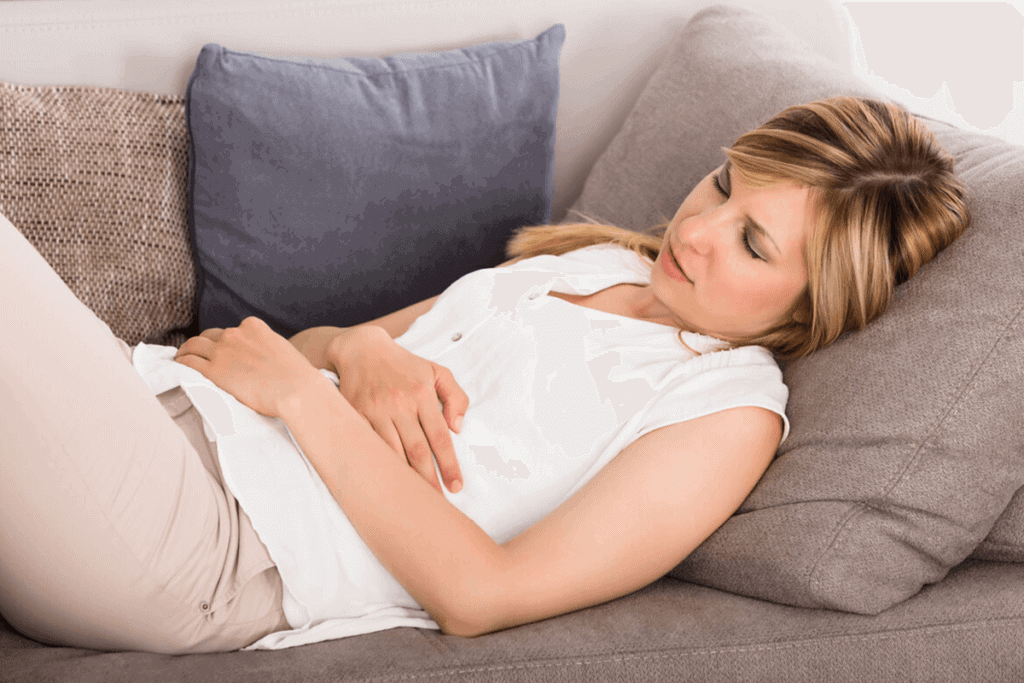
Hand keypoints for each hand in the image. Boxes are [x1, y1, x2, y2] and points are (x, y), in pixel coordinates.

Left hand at [173, 316, 327, 419]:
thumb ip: (266, 347)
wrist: (296, 391)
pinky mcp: (213, 371)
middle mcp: (235, 334)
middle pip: (211, 336)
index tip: (223, 351)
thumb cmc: (297, 377)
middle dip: (205, 345)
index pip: (232, 330)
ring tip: (182, 359)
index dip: (225, 341)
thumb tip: (261, 358)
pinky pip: (188, 362)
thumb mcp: (282, 349)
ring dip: (186, 351)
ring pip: (194, 345)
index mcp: (253, 326)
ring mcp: (222, 351)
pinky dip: (181, 362)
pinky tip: (177, 367)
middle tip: (199, 355)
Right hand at [328, 326, 468, 493]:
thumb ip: (456, 397)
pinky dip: (378, 465)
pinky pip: (370, 446)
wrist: (361, 350)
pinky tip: (386, 482)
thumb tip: (458, 428)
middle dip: (429, 481)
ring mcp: (375, 411)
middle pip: (417, 451)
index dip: (449, 465)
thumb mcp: (438, 371)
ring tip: (415, 500)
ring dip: (404, 478)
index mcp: (422, 395)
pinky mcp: (356, 416)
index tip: (457, 486)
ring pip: (392, 453)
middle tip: (437, 504)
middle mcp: (400, 404)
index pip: (440, 437)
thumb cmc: (404, 365)